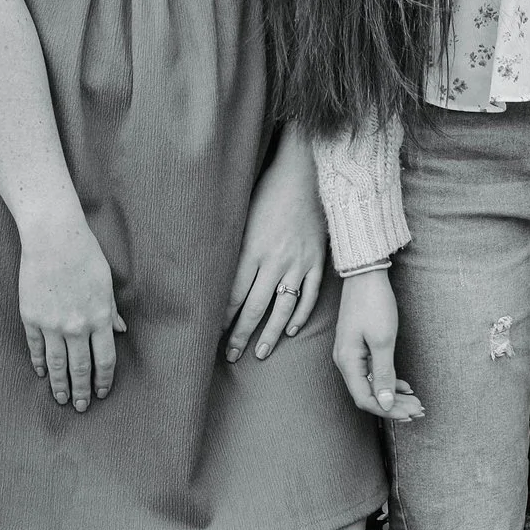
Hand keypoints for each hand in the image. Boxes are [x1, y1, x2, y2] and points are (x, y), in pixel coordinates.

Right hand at [16, 216, 126, 409]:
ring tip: (62, 399)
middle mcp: (77, 326)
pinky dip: (38, 363)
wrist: (53, 238)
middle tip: (81, 407)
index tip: (102, 392)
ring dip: (60, 385)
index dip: (103, 380)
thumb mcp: (106, 283)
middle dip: (82, 390)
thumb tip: (119, 331)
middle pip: (81, 368)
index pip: (104, 360)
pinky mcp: (31, 317)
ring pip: (56, 364)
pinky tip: (41, 373)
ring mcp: (52, 324)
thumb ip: (111, 311)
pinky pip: (36, 347)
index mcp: (99, 317)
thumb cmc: (85, 255)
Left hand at [224, 144, 325, 363]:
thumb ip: (235, 249)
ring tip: (260, 353)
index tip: (212, 335)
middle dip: (241, 334)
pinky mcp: (317, 261)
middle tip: (231, 355)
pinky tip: (289, 329)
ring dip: (270, 333)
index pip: (234, 295)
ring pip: (283, 307)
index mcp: (252, 250)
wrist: (307, 174)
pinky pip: (310, 295)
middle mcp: (276, 261)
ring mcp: (299, 263)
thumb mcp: (244, 218)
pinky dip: (299, 315)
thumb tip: (217, 277)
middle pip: (255, 307)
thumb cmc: (269, 192)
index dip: (222, 318)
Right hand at [332, 269, 421, 421]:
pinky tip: (405, 385)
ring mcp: (350, 354)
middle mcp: (345, 361)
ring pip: (372, 384)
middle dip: (395, 405)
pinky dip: (389, 380)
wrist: (365, 274)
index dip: (388, 410)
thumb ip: (384, 374)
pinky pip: (372, 371)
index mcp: (348, 362)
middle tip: (419, 411)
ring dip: (393, 394)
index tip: (411, 413)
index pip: (365, 399)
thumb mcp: (383, 340)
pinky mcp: (357, 346)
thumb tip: (384, 404)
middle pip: (369, 394)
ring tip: (415, 402)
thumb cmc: (374, 303)